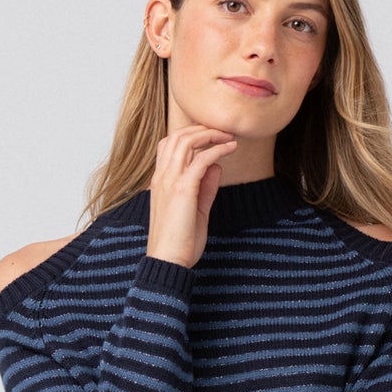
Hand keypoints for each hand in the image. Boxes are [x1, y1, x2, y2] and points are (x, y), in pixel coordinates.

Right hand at [147, 123, 237, 267]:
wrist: (168, 261)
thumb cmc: (180, 242)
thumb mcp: (196, 210)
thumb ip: (205, 188)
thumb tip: (217, 167)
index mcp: (160, 181)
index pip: (169, 145)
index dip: (190, 135)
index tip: (212, 138)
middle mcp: (162, 176)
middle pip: (178, 136)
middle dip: (202, 129)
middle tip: (223, 132)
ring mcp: (170, 181)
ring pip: (186, 141)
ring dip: (210, 134)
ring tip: (228, 137)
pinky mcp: (183, 189)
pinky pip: (201, 159)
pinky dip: (218, 149)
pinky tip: (231, 148)